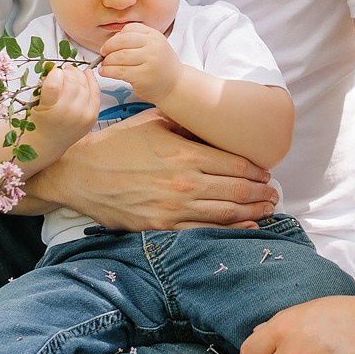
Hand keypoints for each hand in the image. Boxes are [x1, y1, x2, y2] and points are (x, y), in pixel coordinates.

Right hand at [30, 63, 99, 148]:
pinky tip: (87, 74)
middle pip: (72, 81)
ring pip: (84, 84)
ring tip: (71, 75)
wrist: (48, 142)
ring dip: (78, 75)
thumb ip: (43, 82)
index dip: (55, 73)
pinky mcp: (92, 116)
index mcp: (48, 108)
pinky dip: (91, 81)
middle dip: (67, 72)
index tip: (53, 73)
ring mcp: (82, 115)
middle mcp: (67, 113)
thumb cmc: (40, 119)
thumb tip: (49, 64)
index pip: (54, 83)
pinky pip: (96, 92)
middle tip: (63, 72)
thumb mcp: (35, 100)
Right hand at [35, 111, 277, 229]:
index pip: (235, 163)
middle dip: (261, 192)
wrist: (80, 174)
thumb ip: (186, 124)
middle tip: (274, 194)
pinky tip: (247, 228)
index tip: (267, 173)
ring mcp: (174, 207)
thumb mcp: (153, 122)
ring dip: (253, 212)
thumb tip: (211, 124)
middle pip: (237, 189)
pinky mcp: (162, 226)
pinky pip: (205, 231)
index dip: (257, 170)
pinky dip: (231, 231)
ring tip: (268, 209)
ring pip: (226, 213)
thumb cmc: (117, 144)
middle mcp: (185, 182)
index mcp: (185, 153)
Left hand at [97, 22, 180, 100]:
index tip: (110, 45)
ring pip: (119, 56)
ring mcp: (149, 61)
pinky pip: (119, 71)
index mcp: (154, 35)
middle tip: (103, 54)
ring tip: (104, 65)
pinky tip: (105, 72)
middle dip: (108, 48)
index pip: (129, 29)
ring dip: (107, 61)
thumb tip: (113, 39)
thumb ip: (136, 40)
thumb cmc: (161, 67)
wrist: (176, 85)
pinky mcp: (143, 76)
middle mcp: (153, 46)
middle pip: (122, 41)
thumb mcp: (154, 46)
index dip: (116, 37)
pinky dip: (108, 71)